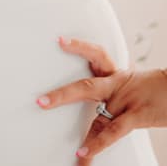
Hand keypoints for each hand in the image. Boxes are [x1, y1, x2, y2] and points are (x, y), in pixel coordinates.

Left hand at [36, 37, 166, 162]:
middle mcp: (118, 85)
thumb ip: (118, 92)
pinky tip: (84, 154)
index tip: (60, 41)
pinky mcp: (136, 116)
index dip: (78, 46)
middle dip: (61, 94)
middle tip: (40, 101)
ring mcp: (126, 100)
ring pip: (95, 108)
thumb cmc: (159, 91)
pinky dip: (97, 144)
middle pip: (86, 85)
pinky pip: (113, 131)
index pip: (96, 54)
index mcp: (118, 75)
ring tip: (51, 118)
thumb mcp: (136, 85)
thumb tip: (103, 106)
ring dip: (75, 118)